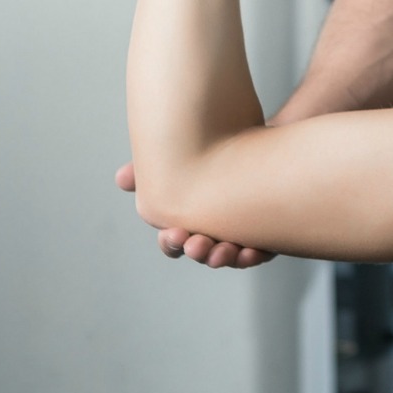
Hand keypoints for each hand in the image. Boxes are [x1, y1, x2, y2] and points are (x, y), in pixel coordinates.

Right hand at [114, 161, 275, 268]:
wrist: (266, 135)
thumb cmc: (219, 148)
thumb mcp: (181, 154)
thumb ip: (151, 167)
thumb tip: (121, 179)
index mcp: (190, 216)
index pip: (174, 240)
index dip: (171, 242)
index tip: (173, 233)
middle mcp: (214, 227)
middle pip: (200, 251)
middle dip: (196, 251)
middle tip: (196, 244)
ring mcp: (241, 231)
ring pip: (228, 256)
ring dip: (221, 257)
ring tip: (221, 249)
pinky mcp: (270, 230)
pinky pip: (261, 253)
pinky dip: (254, 255)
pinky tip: (251, 249)